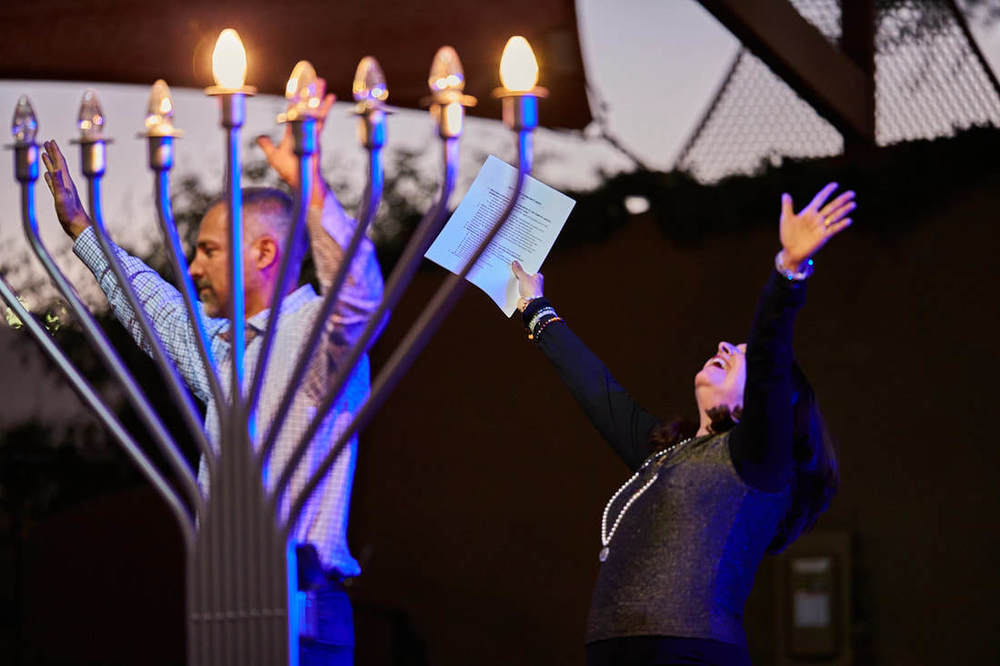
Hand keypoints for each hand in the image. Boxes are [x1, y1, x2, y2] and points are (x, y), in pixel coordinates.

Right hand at [41, 140, 91, 238]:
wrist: (78, 226)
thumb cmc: (70, 214)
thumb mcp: (61, 198)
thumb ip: (58, 184)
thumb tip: (56, 169)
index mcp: (66, 182)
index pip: (60, 163)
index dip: (55, 151)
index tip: (50, 141)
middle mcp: (66, 184)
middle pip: (59, 164)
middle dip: (53, 153)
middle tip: (47, 143)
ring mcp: (64, 190)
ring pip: (56, 172)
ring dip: (51, 163)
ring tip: (45, 155)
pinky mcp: (62, 197)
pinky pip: (54, 183)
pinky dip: (50, 177)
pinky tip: (48, 175)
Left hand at [256, 80, 335, 200]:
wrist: (301, 181)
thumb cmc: (290, 171)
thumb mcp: (274, 156)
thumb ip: (267, 146)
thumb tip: (259, 138)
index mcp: (294, 132)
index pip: (294, 112)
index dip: (295, 100)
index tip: (298, 88)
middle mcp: (304, 129)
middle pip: (307, 107)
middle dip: (310, 93)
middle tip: (314, 78)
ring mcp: (311, 131)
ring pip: (314, 109)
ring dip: (317, 94)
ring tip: (321, 81)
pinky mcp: (316, 135)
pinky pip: (319, 118)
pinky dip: (324, 106)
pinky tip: (330, 97)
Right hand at [511, 261, 543, 310]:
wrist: (530, 305)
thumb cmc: (531, 291)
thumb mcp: (524, 277)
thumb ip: (519, 270)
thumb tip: (515, 263)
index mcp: (538, 276)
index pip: (530, 268)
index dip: (523, 264)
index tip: (517, 261)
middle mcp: (535, 282)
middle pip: (525, 274)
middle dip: (519, 272)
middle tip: (512, 267)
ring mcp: (530, 288)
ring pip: (521, 281)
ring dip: (516, 279)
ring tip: (510, 275)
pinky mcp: (525, 293)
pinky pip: (519, 287)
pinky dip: (515, 286)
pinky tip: (510, 283)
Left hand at [779, 182, 854, 271]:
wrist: (791, 251)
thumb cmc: (788, 235)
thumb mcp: (786, 219)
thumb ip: (787, 207)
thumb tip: (785, 194)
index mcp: (809, 212)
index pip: (820, 199)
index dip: (827, 192)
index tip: (835, 185)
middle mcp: (817, 218)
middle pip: (831, 206)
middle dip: (841, 200)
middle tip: (852, 193)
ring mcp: (821, 227)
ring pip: (835, 216)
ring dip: (844, 210)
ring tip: (853, 204)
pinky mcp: (823, 236)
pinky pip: (833, 229)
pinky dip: (841, 225)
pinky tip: (849, 220)